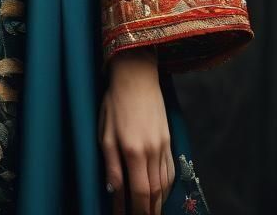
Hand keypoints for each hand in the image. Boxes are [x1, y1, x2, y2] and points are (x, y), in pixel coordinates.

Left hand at [98, 47, 174, 214]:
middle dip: (148, 211)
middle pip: (154, 193)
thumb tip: (114, 191)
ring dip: (158, 203)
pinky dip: (167, 187)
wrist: (137, 76)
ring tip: (150, 213)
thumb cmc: (115, 102)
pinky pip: (170, 171)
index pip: (138, 192)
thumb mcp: (105, 132)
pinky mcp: (169, 140)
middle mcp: (152, 152)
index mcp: (133, 150)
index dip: (132, 210)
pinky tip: (161, 194)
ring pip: (164, 185)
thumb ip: (111, 164)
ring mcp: (163, 146)